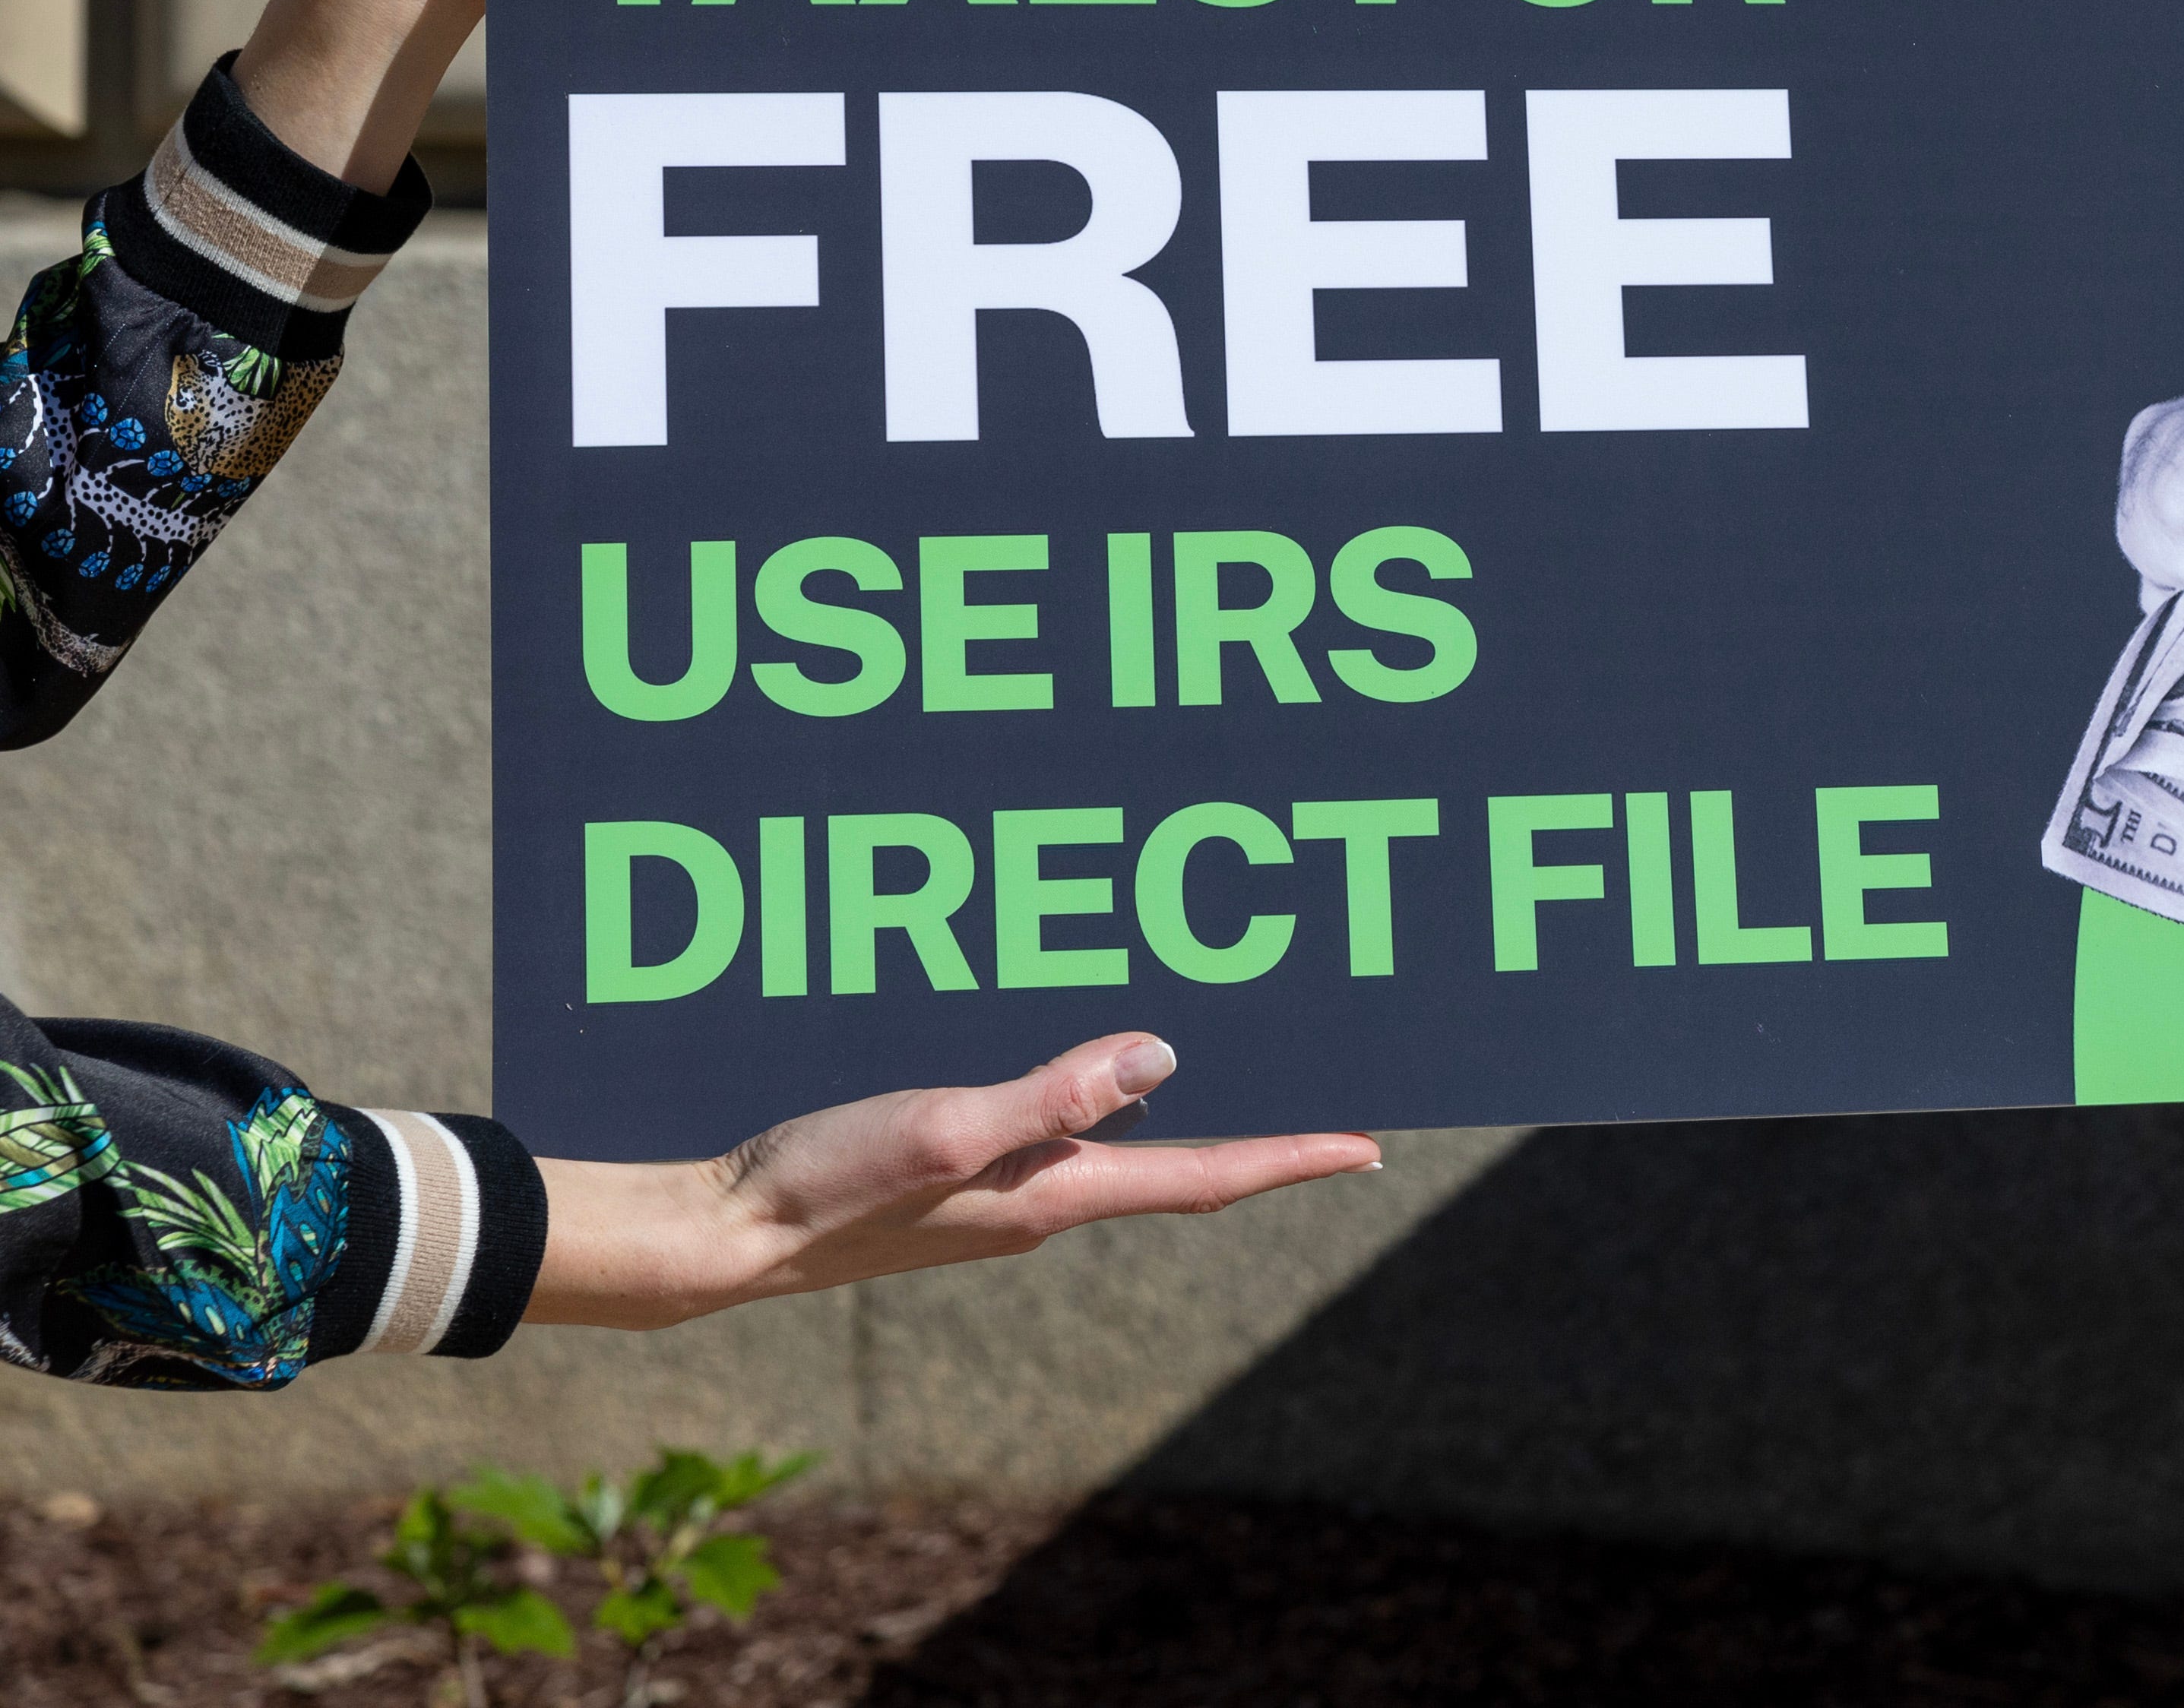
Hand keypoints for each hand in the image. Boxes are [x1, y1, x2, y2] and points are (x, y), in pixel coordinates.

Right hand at [524, 1033, 1382, 1330]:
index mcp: (1052, 1194)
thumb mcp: (942, 1126)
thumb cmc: (824, 1186)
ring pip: (1116, 1136)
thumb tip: (1164, 1058)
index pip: (1205, 1176)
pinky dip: (1088, 1085)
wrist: (721, 1236)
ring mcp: (999, 1190)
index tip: (1371, 1147)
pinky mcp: (954, 1171)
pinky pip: (1050, 1124)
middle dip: (1255, 1123)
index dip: (1292, 1158)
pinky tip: (1081, 1039)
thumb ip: (1049, 1096)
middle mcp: (1041, 1199)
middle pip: (1179, 1157)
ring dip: (1178, 1100)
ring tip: (1234, 1038)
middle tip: (1321, 1072)